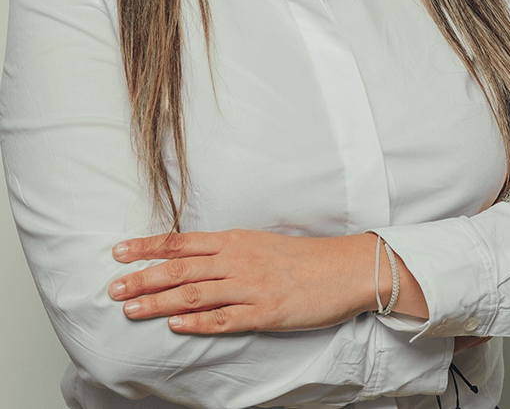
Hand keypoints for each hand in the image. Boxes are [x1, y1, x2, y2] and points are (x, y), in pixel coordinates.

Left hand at [109, 229, 385, 333]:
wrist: (342, 268)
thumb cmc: (300, 257)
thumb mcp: (258, 244)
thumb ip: (226, 250)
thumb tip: (190, 260)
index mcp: (234, 239)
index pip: (181, 242)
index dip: (148, 247)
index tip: (119, 252)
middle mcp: (237, 259)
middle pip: (180, 268)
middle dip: (143, 278)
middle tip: (112, 289)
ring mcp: (250, 286)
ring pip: (195, 293)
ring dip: (159, 301)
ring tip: (131, 309)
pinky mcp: (264, 312)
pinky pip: (224, 318)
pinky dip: (197, 321)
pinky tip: (176, 325)